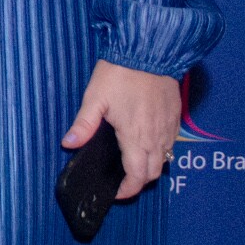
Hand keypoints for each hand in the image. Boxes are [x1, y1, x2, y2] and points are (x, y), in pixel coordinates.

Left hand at [63, 60, 180, 200]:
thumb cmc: (119, 73)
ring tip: (133, 162)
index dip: (128, 190)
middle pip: (154, 172)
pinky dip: (161, 150)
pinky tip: (147, 141)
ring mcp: (169, 127)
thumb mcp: (94, 98)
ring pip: (166, 159)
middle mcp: (157, 137)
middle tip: (122, 180)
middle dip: (139, 182)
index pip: (137, 176)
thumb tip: (68, 144)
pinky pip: (172, 143)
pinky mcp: (176, 116)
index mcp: (136, 136)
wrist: (148, 51)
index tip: (116, 193)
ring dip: (151, 166)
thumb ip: (83, 125)